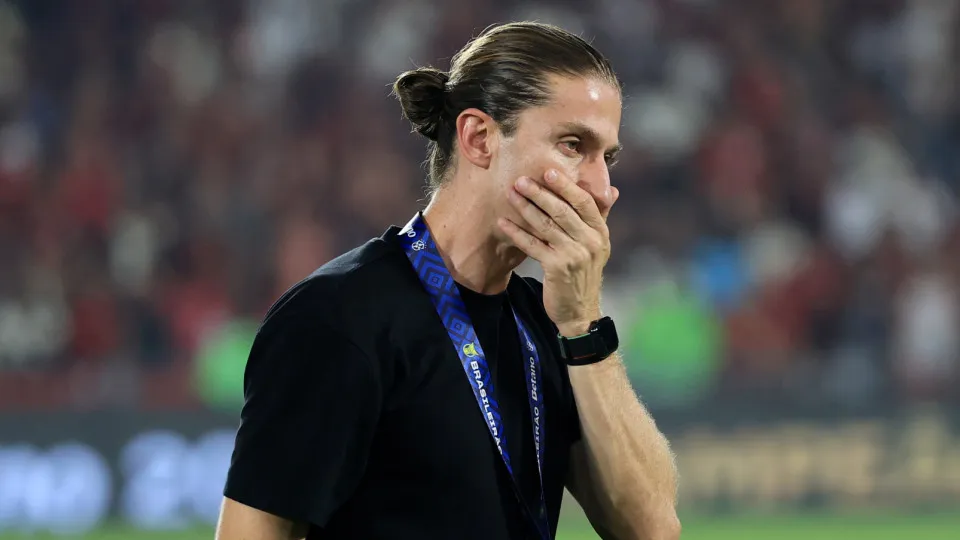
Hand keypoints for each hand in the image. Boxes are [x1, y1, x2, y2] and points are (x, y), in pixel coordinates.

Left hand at [498, 169, 619, 335]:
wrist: (580, 312)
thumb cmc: (584, 274)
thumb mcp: (597, 246)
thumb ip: (601, 217)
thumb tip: (613, 190)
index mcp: (600, 233)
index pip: (585, 202)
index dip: (566, 186)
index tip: (549, 171)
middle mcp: (590, 242)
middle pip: (563, 211)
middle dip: (541, 193)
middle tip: (522, 180)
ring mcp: (574, 255)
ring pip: (547, 225)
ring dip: (526, 208)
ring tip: (510, 194)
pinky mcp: (557, 268)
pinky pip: (533, 245)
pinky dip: (517, 233)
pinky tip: (504, 223)